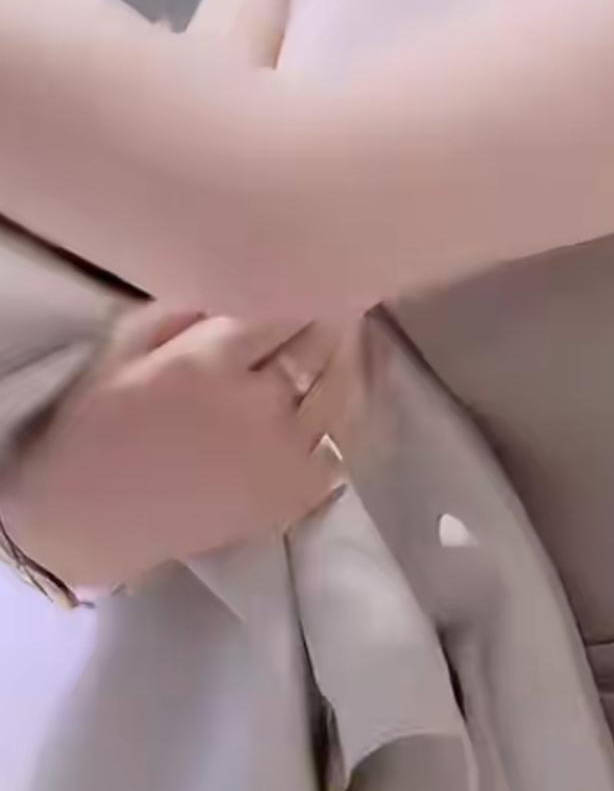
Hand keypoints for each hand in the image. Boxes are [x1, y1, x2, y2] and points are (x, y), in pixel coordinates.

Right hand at [0, 299, 357, 595]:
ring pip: (341, 391)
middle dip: (331, 315)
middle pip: (319, 343)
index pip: (283, 307)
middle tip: (340, 295)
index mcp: (208, 361)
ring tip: (347, 339)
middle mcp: (256, 404)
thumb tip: (236, 276)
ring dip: (348, 359)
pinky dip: (343, 420)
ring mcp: (282, 455)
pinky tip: (338, 401)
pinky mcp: (292, 497)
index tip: (314, 270)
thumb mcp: (123, 345)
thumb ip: (182, 307)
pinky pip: (340, 448)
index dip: (302, 285)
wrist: (88, 520)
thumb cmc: (96, 424)